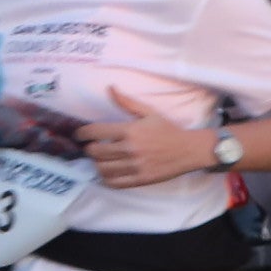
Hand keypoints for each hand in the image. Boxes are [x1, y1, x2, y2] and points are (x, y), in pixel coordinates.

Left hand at [77, 112, 219, 188]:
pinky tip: (109, 172)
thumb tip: (110, 88)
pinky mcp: (141, 179)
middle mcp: (131, 149)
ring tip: (102, 159)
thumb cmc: (169, 130)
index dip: (82, 133)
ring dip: (98, 163)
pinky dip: (106, 178)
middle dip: (90, 148)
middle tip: (93, 147)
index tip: (79, 135)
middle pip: (95, 151)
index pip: (95, 132)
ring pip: (102, 168)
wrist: (191, 150)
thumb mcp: (149, 113)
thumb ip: (127, 102)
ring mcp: (136, 166)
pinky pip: (114, 182)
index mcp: (130, 130)